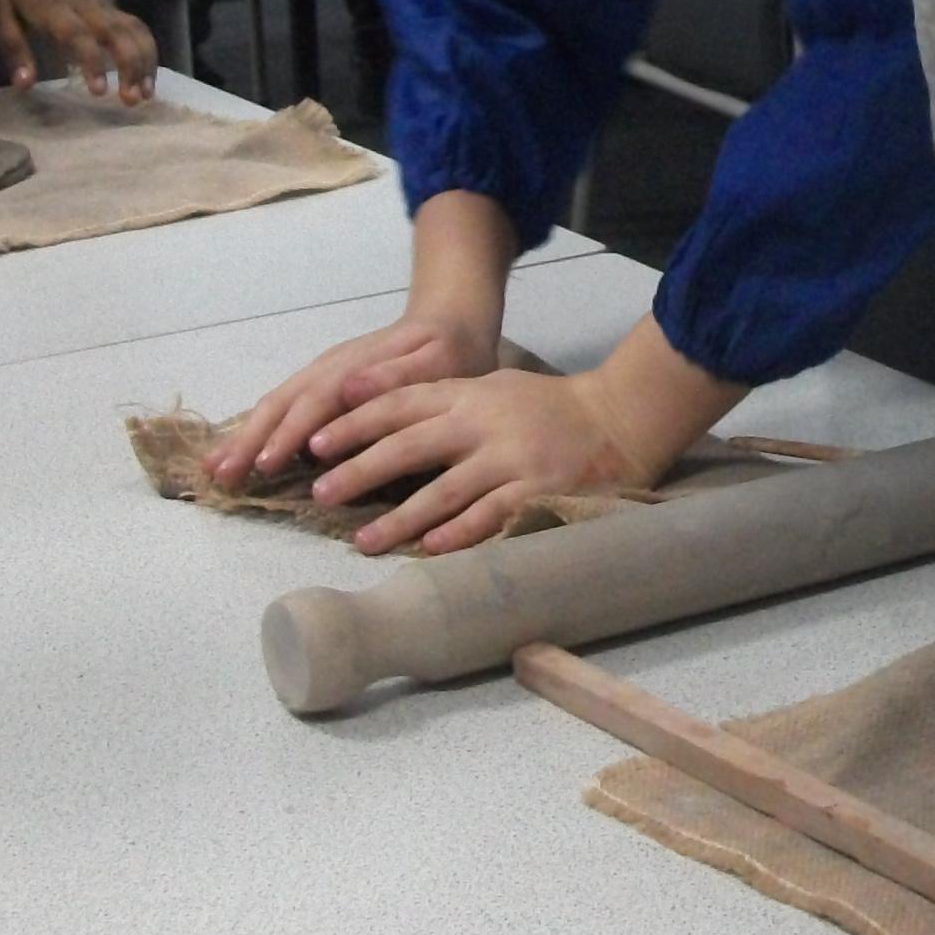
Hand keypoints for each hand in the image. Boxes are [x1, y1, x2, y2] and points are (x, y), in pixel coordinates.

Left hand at [0, 0, 155, 105]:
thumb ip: (13, 47)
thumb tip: (24, 85)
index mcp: (53, 10)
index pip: (78, 37)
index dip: (91, 62)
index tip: (100, 91)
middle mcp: (85, 8)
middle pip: (118, 34)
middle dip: (130, 67)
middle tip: (132, 100)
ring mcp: (103, 5)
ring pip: (134, 30)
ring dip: (145, 62)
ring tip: (146, 95)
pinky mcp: (112, 7)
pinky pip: (137, 28)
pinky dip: (148, 52)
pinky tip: (148, 77)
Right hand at [210, 314, 498, 488]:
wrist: (448, 319)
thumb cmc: (448, 349)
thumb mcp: (439, 360)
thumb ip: (398, 375)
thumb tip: (349, 389)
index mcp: (354, 367)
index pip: (313, 403)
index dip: (288, 435)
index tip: (264, 465)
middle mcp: (329, 370)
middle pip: (281, 404)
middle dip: (248, 440)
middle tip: (218, 475)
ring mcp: (321, 375)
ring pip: (275, 405)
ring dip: (244, 436)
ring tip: (214, 469)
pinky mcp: (322, 385)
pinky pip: (284, 407)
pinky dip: (259, 430)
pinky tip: (242, 454)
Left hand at [300, 364, 648, 555]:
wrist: (620, 417)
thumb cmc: (548, 407)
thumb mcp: (492, 385)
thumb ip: (441, 397)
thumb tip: (373, 405)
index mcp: (469, 394)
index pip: (399, 405)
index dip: (353, 423)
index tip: (315, 442)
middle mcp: (484, 424)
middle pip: (409, 447)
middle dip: (360, 471)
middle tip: (322, 493)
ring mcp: (511, 460)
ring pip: (443, 492)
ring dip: (399, 519)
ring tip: (364, 541)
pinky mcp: (536, 492)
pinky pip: (489, 517)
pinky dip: (457, 534)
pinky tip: (428, 549)